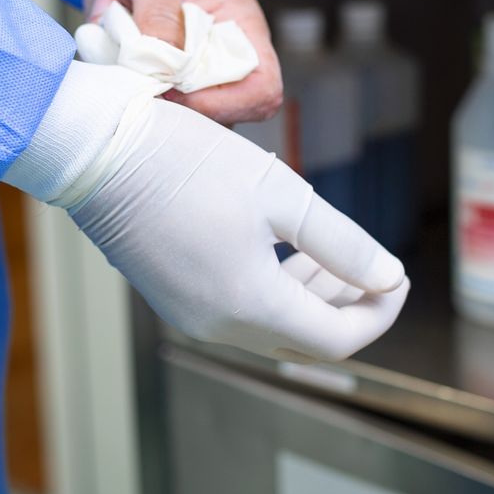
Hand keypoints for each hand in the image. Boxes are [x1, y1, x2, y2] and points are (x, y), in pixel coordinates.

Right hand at [64, 94, 407, 361]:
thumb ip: (341, 243)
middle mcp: (219, 326)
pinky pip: (239, 314)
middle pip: (306, 342)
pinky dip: (273, 292)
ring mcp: (191, 317)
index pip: (338, 340)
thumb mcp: (280, 194)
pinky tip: (281, 251)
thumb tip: (388, 278)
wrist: (95, 151)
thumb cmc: (188, 162)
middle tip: (373, 264)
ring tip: (329, 254)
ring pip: (272, 330)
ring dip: (310, 299)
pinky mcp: (172, 299)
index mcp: (250, 305)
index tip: (399, 275)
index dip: (380, 313)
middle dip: (349, 306)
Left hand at [89, 0, 281, 123]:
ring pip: (175, 116)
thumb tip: (164, 62)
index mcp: (239, 26)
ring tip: (118, 45)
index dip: (227, 103)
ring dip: (139, 92)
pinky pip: (138, 101)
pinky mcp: (151, 77)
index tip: (177, 92)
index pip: (262, 87)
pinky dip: (115, 84)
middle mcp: (216, 56)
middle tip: (133, 74)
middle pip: (218, 115)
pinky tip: (106, 45)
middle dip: (173, 105)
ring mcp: (183, 72)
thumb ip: (160, 10)